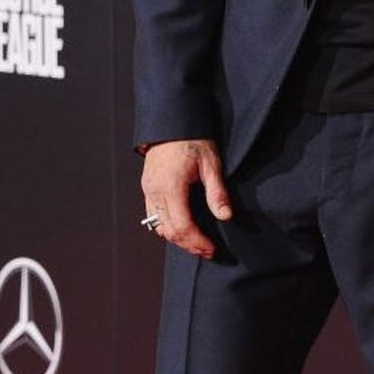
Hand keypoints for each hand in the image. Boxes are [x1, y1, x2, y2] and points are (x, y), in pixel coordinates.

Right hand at [140, 138, 232, 258]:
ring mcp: (149, 190)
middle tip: (207, 250)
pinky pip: (153, 216)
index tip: (211, 248)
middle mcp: (155, 191)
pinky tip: (182, 228)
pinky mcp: (147, 188)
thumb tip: (225, 216)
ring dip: (177, 238)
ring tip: (196, 242)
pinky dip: (166, 227)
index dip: (197, 241)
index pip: (182, 226)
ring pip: (158, 226)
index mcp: (171, 187)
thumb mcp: (211, 163)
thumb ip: (217, 192)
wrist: (172, 122)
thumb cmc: (192, 139)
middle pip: (168, 231)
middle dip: (188, 245)